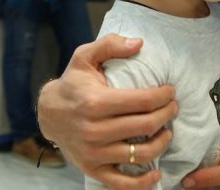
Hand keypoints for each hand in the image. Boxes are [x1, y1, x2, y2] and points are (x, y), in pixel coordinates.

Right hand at [37, 34, 178, 188]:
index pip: (144, 101)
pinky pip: (121, 183)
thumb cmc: (73, 83)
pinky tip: (156, 173)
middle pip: (146, 125)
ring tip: (166, 130)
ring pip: (141, 153)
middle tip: (172, 107)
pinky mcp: (93, 169)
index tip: (170, 91)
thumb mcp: (85, 56)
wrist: (47, 113)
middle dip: (167, 114)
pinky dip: (142, 182)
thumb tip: (139, 43)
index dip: (164, 96)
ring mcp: (94, 153)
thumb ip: (110, 44)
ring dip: (162, 142)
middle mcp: (94, 130)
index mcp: (96, 102)